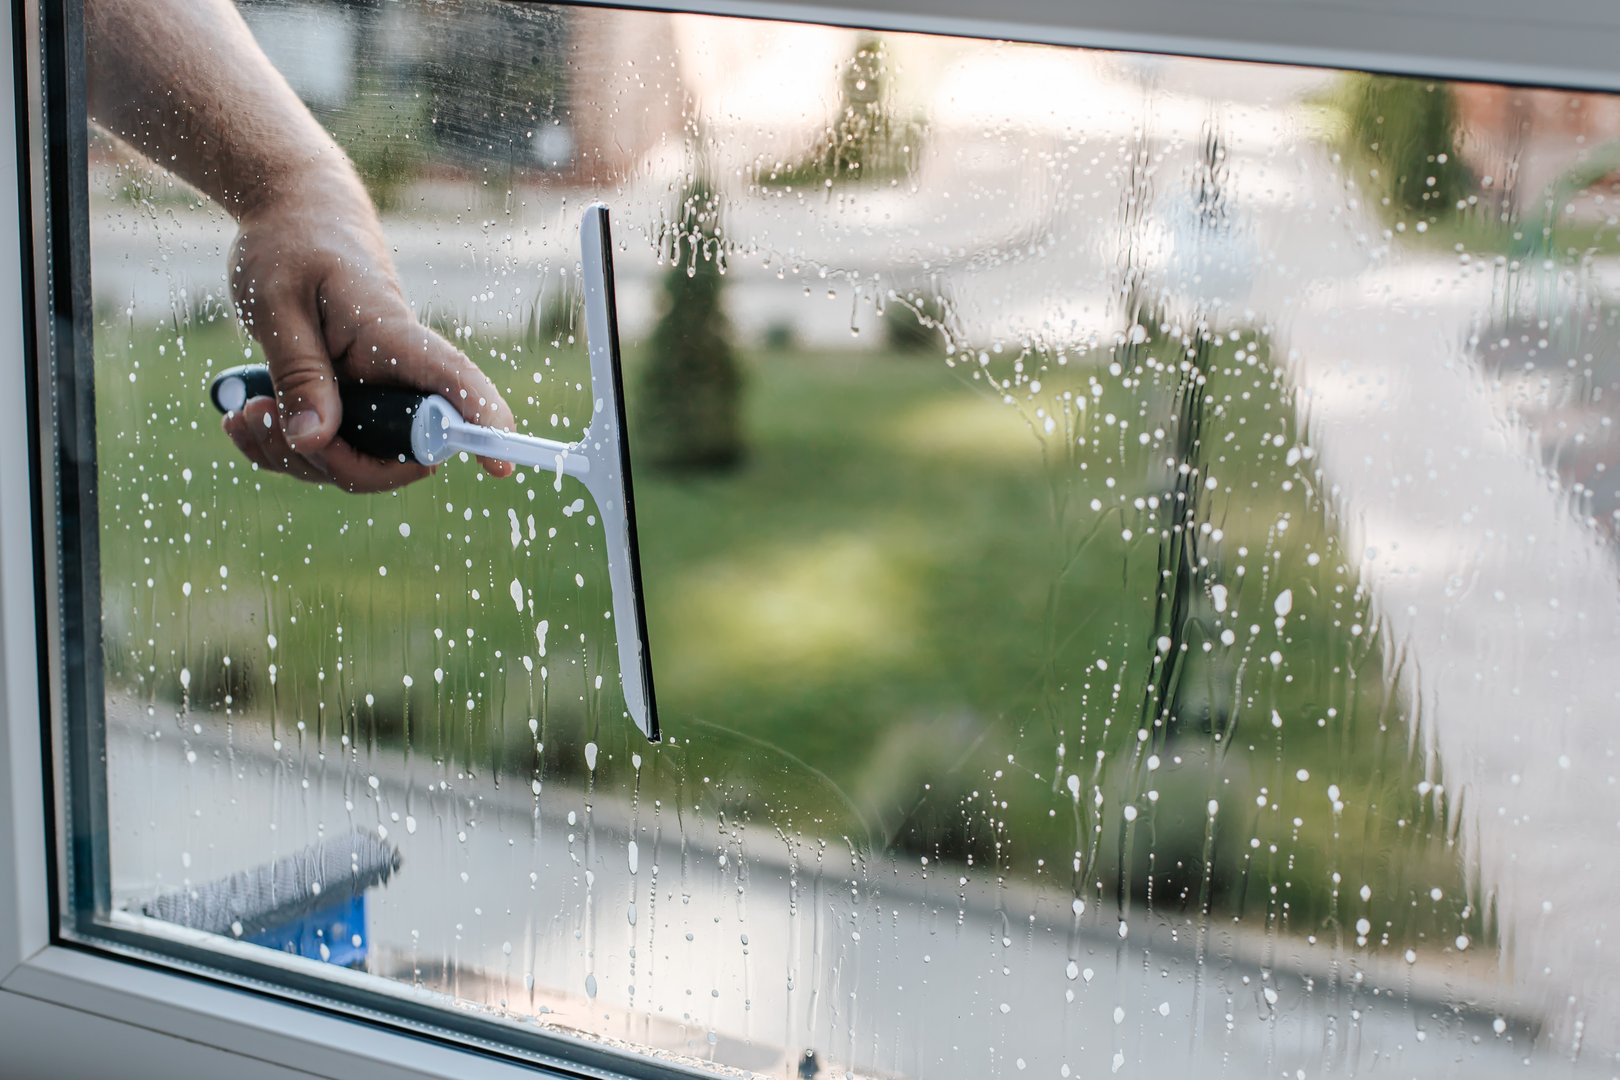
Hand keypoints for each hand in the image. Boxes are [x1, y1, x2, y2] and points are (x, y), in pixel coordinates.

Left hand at [221, 166, 513, 492]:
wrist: (293, 215)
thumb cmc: (290, 244)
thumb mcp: (276, 304)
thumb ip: (299, 372)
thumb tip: (314, 444)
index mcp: (393, 335)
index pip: (452, 381)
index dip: (480, 425)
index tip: (500, 470)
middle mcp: (396, 375)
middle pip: (399, 452)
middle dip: (331, 463)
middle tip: (258, 418)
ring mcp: (374, 395)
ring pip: (356, 461)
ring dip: (292, 456)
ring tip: (241, 413)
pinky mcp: (349, 404)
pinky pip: (326, 452)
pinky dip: (280, 449)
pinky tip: (244, 419)